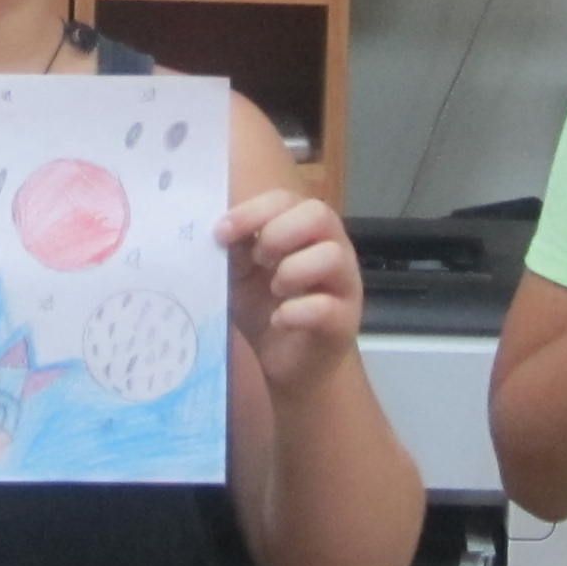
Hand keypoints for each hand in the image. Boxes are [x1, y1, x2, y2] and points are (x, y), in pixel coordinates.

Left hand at [218, 185, 361, 404]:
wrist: (291, 365)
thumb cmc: (267, 309)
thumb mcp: (241, 276)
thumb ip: (235, 250)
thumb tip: (221, 229)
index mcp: (304, 230)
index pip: (286, 199)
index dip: (253, 211)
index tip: (222, 232)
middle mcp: (332, 248)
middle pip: (319, 214)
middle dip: (278, 233)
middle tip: (258, 260)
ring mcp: (344, 284)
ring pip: (331, 256)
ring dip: (292, 270)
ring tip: (274, 289)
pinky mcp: (345, 321)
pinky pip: (326, 306)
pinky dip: (295, 312)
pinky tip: (279, 319)